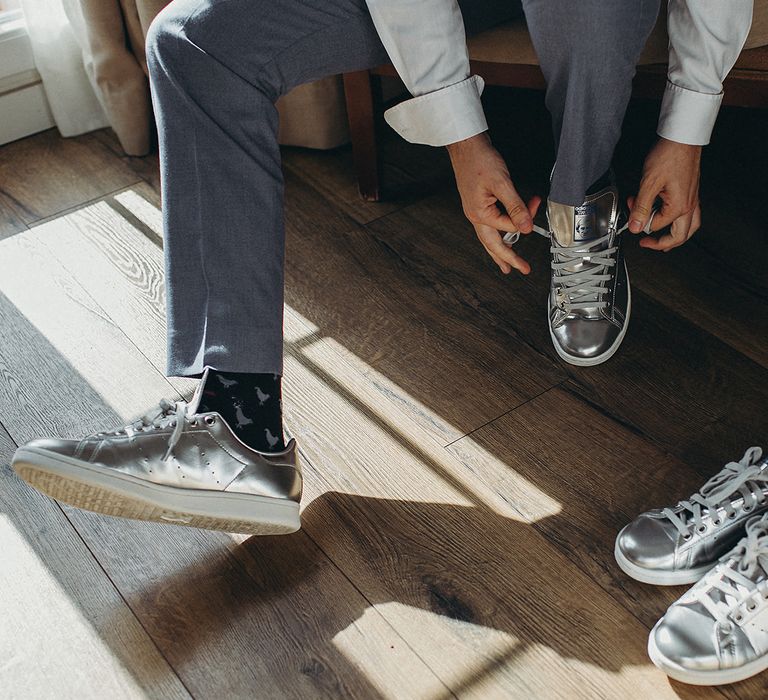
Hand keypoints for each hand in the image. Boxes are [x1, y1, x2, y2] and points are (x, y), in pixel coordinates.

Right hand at [447, 132, 540, 273]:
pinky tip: (500, 239)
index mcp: (480, 214)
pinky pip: (488, 227)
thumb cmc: (479, 160)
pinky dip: (496, 236)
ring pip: (489, 238)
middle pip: (493, 244)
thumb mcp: (502, 183)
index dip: (525, 218)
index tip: (535, 204)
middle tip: (520, 269)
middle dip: (507, 258)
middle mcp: (475, 216)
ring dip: (499, 251)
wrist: (465, 146)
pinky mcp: (477, 204)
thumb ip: (516, 207)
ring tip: (506, 264)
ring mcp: (475, 211)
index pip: (509, 226)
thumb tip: (527, 227)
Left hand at [628, 137, 701, 251]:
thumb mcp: (649, 183)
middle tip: (647, 244)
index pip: (657, 225)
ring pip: (689, 226)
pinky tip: (669, 217)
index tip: (631, 214)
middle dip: (662, 243)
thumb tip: (635, 226)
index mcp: (679, 206)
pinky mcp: (691, 192)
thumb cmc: (670, 155)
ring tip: (662, 240)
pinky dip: (678, 221)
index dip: (640, 222)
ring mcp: (692, 198)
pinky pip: (689, 214)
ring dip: (675, 235)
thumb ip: (641, 207)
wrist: (682, 137)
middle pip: (681, 235)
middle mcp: (690, 204)